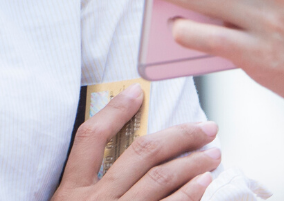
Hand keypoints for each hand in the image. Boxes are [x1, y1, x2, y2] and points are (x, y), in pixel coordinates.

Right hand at [51, 85, 221, 200]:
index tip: (137, 92)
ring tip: (213, 153)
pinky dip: (190, 194)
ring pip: (162, 179)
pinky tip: (204, 184)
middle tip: (205, 128)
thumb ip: (90, 185)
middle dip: (179, 135)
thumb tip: (133, 155)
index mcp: (70, 193)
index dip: (114, 111)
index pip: (90, 138)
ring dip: (194, 162)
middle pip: (140, 154)